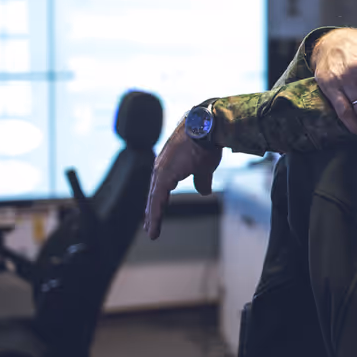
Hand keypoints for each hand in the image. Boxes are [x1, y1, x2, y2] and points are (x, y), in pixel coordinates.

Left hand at [144, 120, 222, 239]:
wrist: (207, 126)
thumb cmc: (207, 142)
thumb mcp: (204, 166)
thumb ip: (202, 181)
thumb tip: (204, 192)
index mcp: (169, 166)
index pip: (161, 189)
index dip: (158, 204)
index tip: (155, 217)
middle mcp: (161, 167)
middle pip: (154, 195)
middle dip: (152, 213)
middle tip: (149, 228)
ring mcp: (162, 169)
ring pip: (154, 198)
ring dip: (153, 215)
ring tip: (151, 230)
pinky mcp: (165, 172)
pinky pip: (158, 196)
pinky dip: (156, 210)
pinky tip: (155, 220)